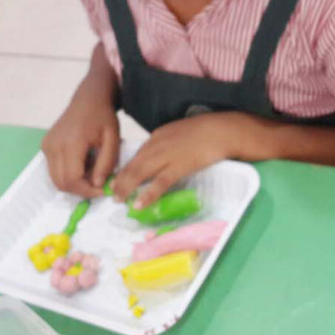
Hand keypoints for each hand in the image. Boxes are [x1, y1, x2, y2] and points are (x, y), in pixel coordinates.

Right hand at [42, 93, 119, 197]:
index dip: (87, 190)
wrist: (88, 99)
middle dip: (80, 190)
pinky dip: (68, 173)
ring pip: (55, 178)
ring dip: (74, 182)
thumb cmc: (103, 117)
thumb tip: (97, 184)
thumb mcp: (112, 139)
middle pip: (61, 182)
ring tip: (92, 171)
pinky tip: (84, 163)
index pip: (72, 179)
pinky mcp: (45, 146)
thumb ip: (106, 163)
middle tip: (98, 185)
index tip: (102, 191)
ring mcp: (47, 146)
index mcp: (72, 142)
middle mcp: (54, 145)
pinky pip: (54, 169)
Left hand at [112, 113, 233, 208]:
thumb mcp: (182, 131)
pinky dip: (147, 194)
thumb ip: (170, 142)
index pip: (137, 155)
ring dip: (126, 188)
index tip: (119, 179)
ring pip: (140, 173)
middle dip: (120, 180)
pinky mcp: (179, 167)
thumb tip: (164, 155)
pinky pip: (159, 183)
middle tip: (112, 193)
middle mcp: (158, 145)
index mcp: (158, 136)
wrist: (222, 129)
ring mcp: (167, 156)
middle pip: (133, 165)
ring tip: (118, 200)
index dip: (126, 168)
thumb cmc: (208, 130)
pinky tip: (139, 204)